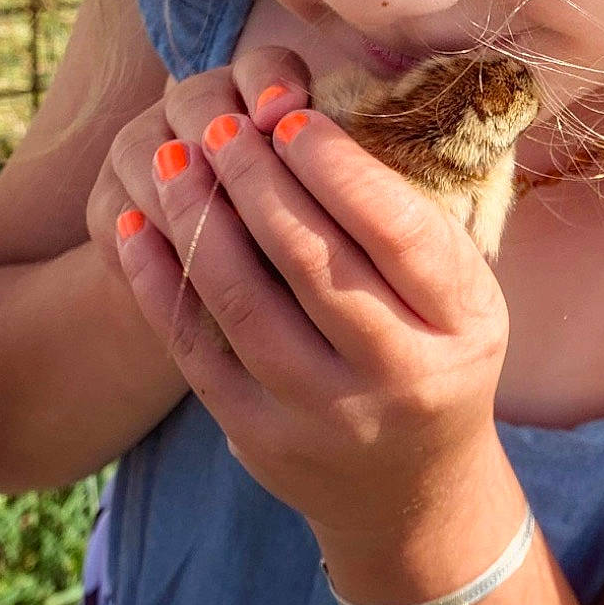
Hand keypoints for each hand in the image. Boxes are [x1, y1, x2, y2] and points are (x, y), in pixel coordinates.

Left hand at [110, 57, 512, 544]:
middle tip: (219, 122)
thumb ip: (411, 220)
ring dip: (200, 220)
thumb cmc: (434, 352)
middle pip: (312, 260)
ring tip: (173, 159)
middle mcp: (400, 376)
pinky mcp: (260, 439)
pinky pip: (196, 349)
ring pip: (245, 303)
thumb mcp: (462, 293)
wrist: (410, 490)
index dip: (337, 166)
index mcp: (462, 324)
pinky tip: (141, 227)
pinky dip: (160, 282)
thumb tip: (322, 114)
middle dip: (256, 178)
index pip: (396, 231)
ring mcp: (325, 416)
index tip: (292, 116)